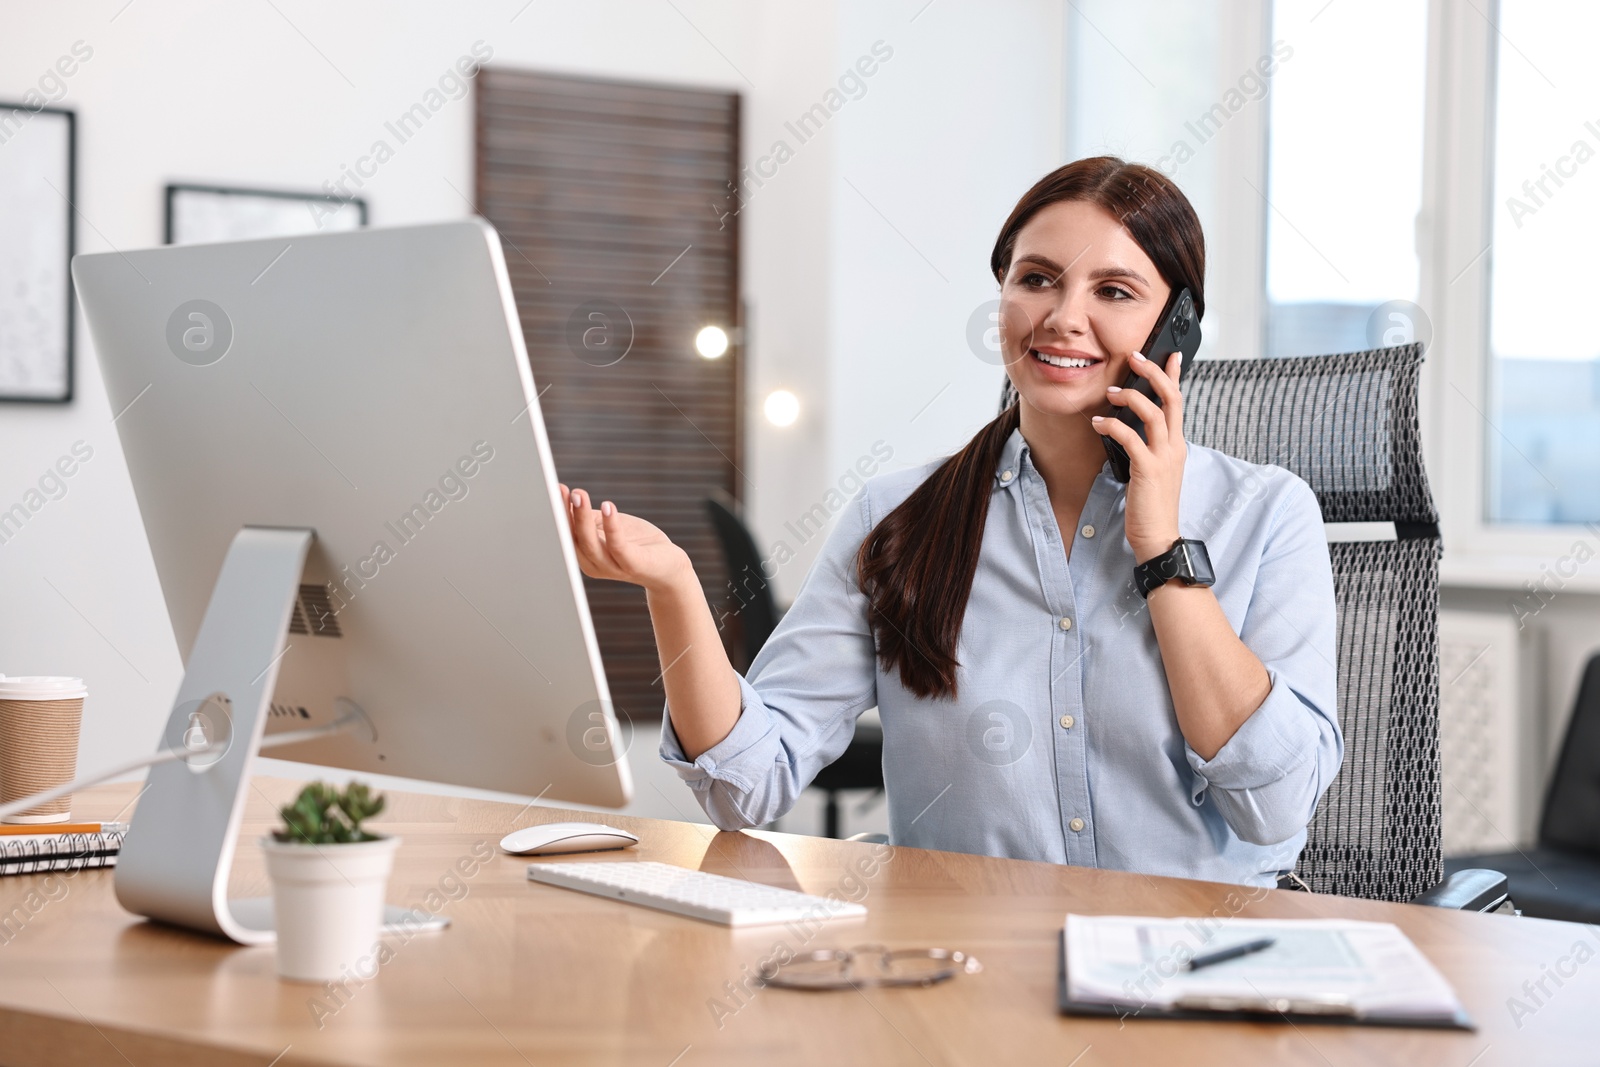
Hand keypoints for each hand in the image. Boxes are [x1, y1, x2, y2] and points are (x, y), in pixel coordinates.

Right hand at [558, 483, 692, 592]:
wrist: (668, 567)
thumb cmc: (636, 544)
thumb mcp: (609, 527)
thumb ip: (590, 517)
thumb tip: (571, 497)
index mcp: (584, 554)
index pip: (566, 533)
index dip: (558, 513)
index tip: (552, 490)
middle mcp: (593, 563)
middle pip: (572, 538)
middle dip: (564, 513)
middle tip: (560, 490)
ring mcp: (612, 567)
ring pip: (590, 543)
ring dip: (582, 518)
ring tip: (579, 495)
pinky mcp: (632, 565)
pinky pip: (618, 546)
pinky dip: (611, 527)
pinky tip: (608, 506)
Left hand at [1091, 351, 1185, 561]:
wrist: (1159, 537)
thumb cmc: (1151, 505)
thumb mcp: (1152, 469)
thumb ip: (1147, 447)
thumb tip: (1129, 428)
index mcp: (1176, 445)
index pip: (1178, 402)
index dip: (1174, 376)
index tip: (1172, 354)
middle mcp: (1174, 446)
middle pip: (1170, 398)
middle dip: (1153, 373)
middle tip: (1134, 357)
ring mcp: (1164, 457)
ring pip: (1153, 412)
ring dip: (1128, 397)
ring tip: (1108, 394)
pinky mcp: (1149, 469)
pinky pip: (1131, 437)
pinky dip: (1113, 425)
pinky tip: (1098, 423)